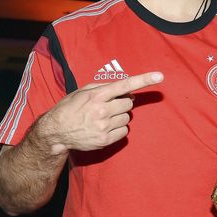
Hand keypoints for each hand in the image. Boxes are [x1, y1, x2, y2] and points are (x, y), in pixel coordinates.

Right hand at [38, 71, 163, 154]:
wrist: (56, 131)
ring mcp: (104, 126)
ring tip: (103, 118)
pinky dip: (119, 129)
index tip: (160, 76)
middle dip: (122, 103)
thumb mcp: (83, 91)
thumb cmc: (70, 107)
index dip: (144, 80)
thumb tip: (128, 90)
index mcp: (96, 95)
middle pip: (128, 103)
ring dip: (120, 116)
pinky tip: (105, 128)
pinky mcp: (105, 140)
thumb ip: (105, 87)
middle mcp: (102, 110)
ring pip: (127, 118)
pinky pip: (124, 132)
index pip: (124, 85)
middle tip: (108, 106)